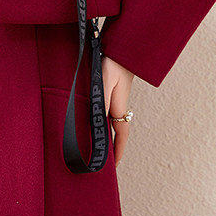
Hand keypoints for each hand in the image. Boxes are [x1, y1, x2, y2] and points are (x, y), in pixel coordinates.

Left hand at [100, 51, 134, 166]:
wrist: (122, 48)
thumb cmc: (112, 64)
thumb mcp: (104, 83)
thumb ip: (101, 100)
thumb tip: (98, 121)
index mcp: (118, 107)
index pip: (121, 135)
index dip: (118, 151)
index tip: (114, 166)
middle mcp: (119, 106)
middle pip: (117, 132)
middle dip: (112, 147)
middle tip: (104, 161)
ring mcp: (116, 99)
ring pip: (111, 122)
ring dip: (107, 134)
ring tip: (97, 146)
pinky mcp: (111, 92)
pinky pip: (107, 112)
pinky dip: (102, 121)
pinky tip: (93, 121)